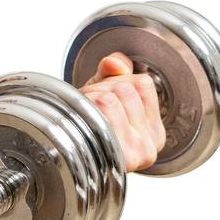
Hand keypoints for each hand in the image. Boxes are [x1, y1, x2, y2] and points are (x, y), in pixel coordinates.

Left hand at [78, 51, 166, 171]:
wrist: (65, 152)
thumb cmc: (90, 123)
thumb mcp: (105, 92)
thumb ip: (114, 70)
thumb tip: (115, 63)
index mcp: (154, 131)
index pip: (142, 84)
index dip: (118, 82)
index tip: (106, 97)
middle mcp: (149, 145)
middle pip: (125, 90)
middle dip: (100, 90)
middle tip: (90, 107)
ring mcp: (134, 152)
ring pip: (110, 98)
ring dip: (89, 99)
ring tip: (85, 113)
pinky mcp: (115, 155)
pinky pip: (99, 111)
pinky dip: (83, 107)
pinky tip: (81, 120)